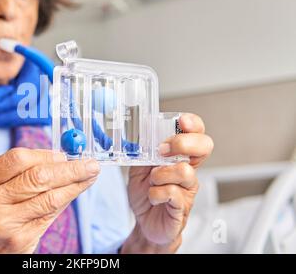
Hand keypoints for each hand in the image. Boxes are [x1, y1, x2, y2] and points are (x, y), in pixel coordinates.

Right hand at [0, 148, 99, 253]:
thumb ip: (15, 176)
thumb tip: (58, 160)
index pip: (17, 158)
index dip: (46, 154)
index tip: (64, 154)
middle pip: (37, 177)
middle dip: (69, 168)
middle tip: (89, 163)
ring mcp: (4, 223)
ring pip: (49, 197)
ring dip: (75, 183)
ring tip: (90, 175)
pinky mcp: (20, 240)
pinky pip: (50, 215)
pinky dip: (67, 200)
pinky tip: (76, 191)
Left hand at [121, 113, 213, 253]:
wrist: (145, 223)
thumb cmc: (146, 193)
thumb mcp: (139, 167)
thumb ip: (142, 152)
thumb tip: (140, 134)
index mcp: (179, 156)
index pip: (196, 133)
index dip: (194, 124)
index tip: (181, 120)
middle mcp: (188, 169)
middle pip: (204, 146)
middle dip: (182, 143)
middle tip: (161, 150)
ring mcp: (188, 188)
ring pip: (185, 171)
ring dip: (161, 174)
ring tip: (152, 181)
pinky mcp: (182, 207)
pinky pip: (173, 193)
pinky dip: (157, 193)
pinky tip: (152, 197)